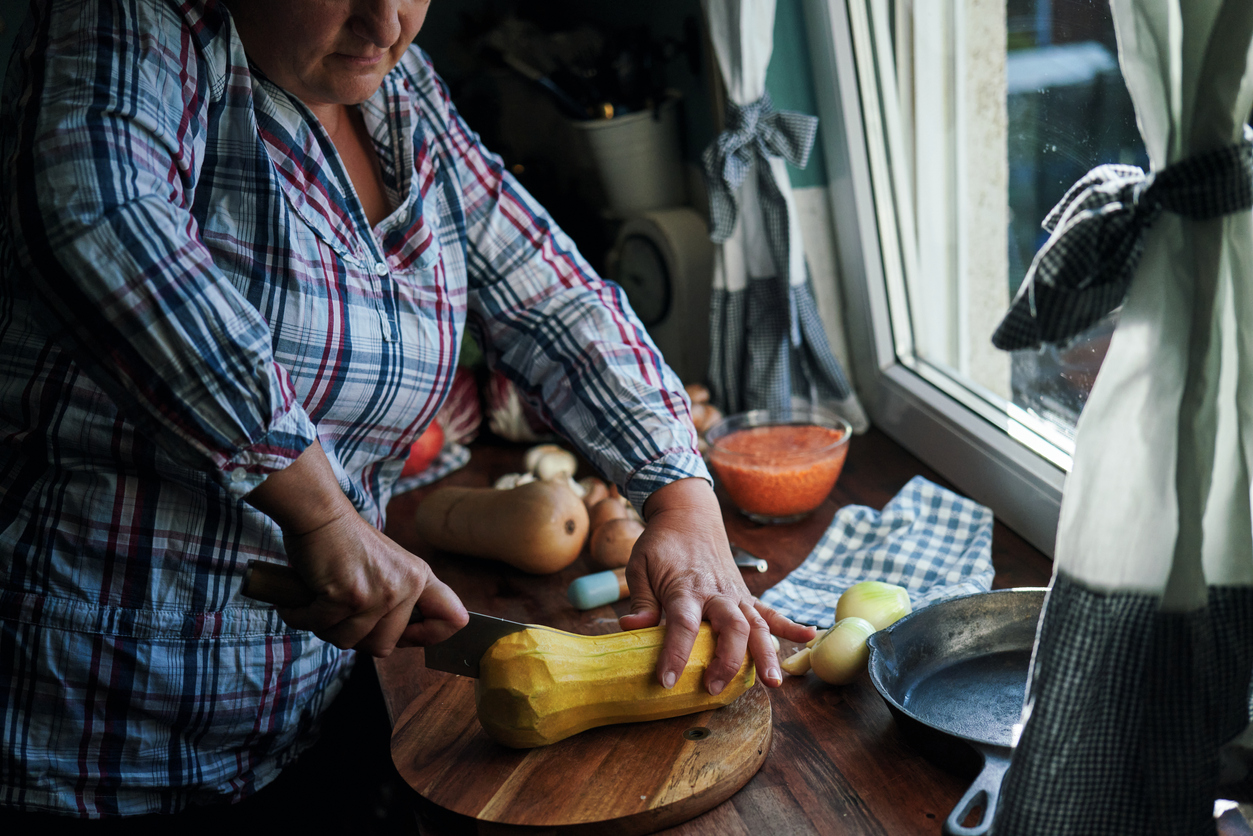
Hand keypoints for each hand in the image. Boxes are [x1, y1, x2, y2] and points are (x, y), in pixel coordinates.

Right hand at [245, 440, 467, 655]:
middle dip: (354, 635)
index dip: (430, 636)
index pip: (452, 619)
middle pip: (383, 647)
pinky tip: (301, 599)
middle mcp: (406, 586)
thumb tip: (407, 640)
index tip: (404, 637)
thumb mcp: (390, 566)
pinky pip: (321, 627)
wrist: (320, 514)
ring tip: (320, 601)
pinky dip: (303, 617)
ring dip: (326, 627)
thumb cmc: (346, 543)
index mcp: (419, 578)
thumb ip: (402, 599)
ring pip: (349, 642)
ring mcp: (378, 592)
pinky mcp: (348, 595)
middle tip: (338, 611)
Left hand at [619, 478, 815, 692]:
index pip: (682, 624)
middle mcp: (715, 592)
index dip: (675, 654)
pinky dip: (790, 625)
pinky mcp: (745, 594)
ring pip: (756, 625)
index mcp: (685, 587)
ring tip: (774, 682)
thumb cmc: (661, 544)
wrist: (688, 514)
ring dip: (766, 654)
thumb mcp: (640, 567)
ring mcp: (735, 593)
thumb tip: (629, 630)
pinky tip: (810, 636)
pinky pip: (770, 611)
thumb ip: (640, 601)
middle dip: (727, 660)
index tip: (667, 681)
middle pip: (730, 627)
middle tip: (714, 688)